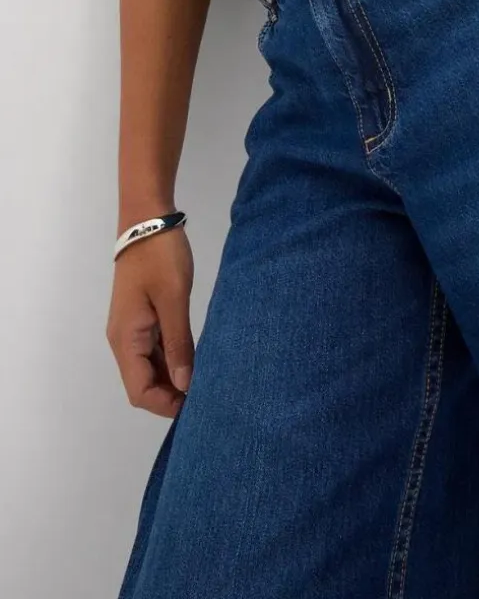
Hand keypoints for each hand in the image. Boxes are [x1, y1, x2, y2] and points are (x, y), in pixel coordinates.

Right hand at [106, 226, 194, 417]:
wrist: (147, 220)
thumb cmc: (159, 258)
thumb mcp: (173, 300)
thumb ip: (178, 344)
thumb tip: (184, 385)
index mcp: (126, 340)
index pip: (140, 391)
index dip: (166, 405)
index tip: (197, 405)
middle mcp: (124, 340)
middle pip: (144, 383)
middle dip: (172, 394)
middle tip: (208, 394)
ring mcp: (132, 328)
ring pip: (150, 367)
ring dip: (173, 377)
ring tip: (207, 379)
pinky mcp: (142, 317)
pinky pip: (154, 348)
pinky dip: (172, 358)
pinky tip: (195, 357)